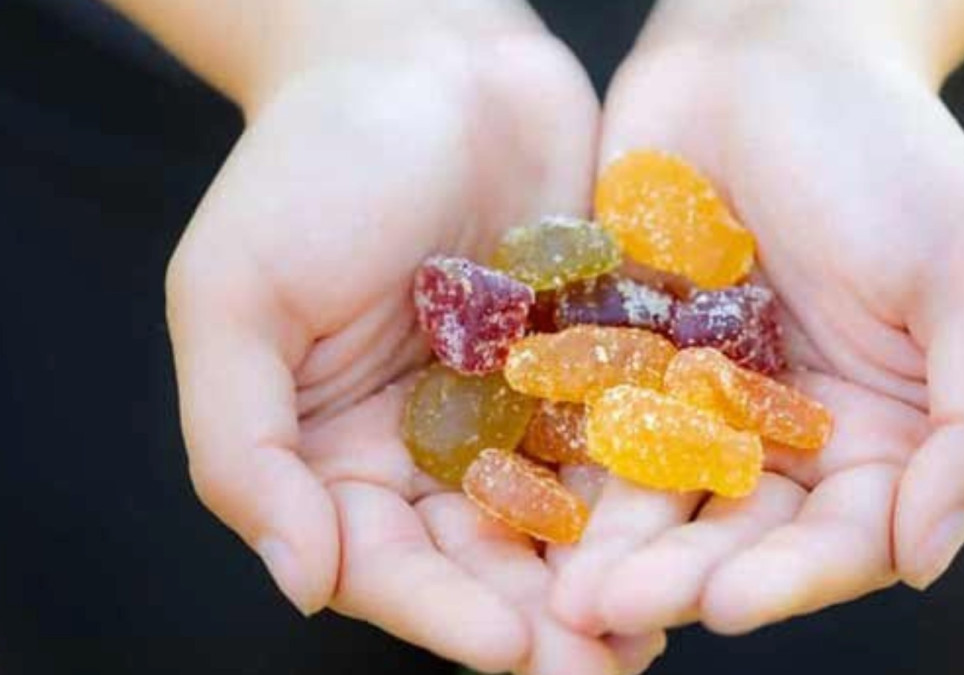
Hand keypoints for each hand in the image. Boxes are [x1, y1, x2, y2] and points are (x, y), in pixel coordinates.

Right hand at [165, 11, 662, 672]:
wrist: (424, 53)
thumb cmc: (310, 164)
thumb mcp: (234, 298)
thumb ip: (242, 447)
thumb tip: (298, 583)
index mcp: (335, 451)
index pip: (385, 563)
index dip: (443, 613)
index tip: (511, 647)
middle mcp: (427, 446)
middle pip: (484, 559)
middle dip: (541, 617)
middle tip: (606, 667)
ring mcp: (512, 407)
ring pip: (563, 515)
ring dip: (610, 571)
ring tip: (667, 622)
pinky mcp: (585, 359)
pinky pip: (621, 433)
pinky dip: (653, 481)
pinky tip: (700, 522)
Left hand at [550, 5, 963, 636]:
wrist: (765, 54)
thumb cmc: (888, 153)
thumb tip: (930, 555)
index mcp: (886, 437)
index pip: (845, 539)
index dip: (792, 580)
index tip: (729, 605)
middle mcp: (792, 439)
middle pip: (738, 536)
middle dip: (679, 576)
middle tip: (606, 611)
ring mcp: (701, 406)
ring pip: (655, 498)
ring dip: (609, 545)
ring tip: (559, 586)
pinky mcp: (625, 367)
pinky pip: (590, 427)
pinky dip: (559, 467)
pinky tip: (511, 503)